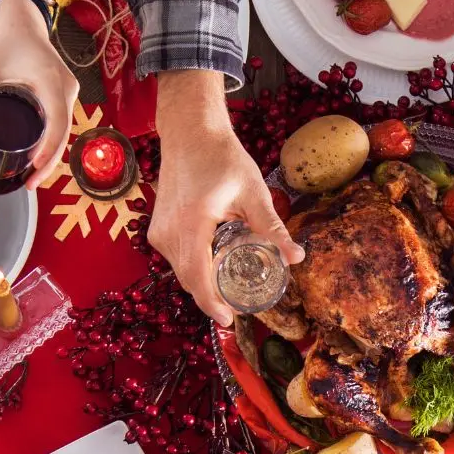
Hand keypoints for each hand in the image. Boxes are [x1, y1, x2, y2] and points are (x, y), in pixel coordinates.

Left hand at [0, 0, 77, 191]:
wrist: (22, 21)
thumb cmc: (2, 43)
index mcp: (49, 80)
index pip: (57, 122)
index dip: (48, 149)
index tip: (33, 168)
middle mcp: (66, 87)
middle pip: (64, 133)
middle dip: (49, 162)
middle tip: (28, 184)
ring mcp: (70, 90)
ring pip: (66, 130)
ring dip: (53, 155)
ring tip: (33, 178)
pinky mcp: (67, 93)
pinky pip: (64, 122)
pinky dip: (54, 142)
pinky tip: (41, 159)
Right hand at [147, 71, 303, 325]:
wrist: (190, 133)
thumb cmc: (221, 157)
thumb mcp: (253, 192)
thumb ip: (272, 228)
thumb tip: (296, 257)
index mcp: (191, 225)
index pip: (198, 278)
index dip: (213, 305)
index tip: (230, 321)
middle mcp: (168, 233)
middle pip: (189, 280)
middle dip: (212, 299)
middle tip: (239, 308)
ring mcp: (159, 232)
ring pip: (182, 271)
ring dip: (203, 284)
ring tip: (230, 290)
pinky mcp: (157, 229)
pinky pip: (176, 259)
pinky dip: (195, 267)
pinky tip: (215, 267)